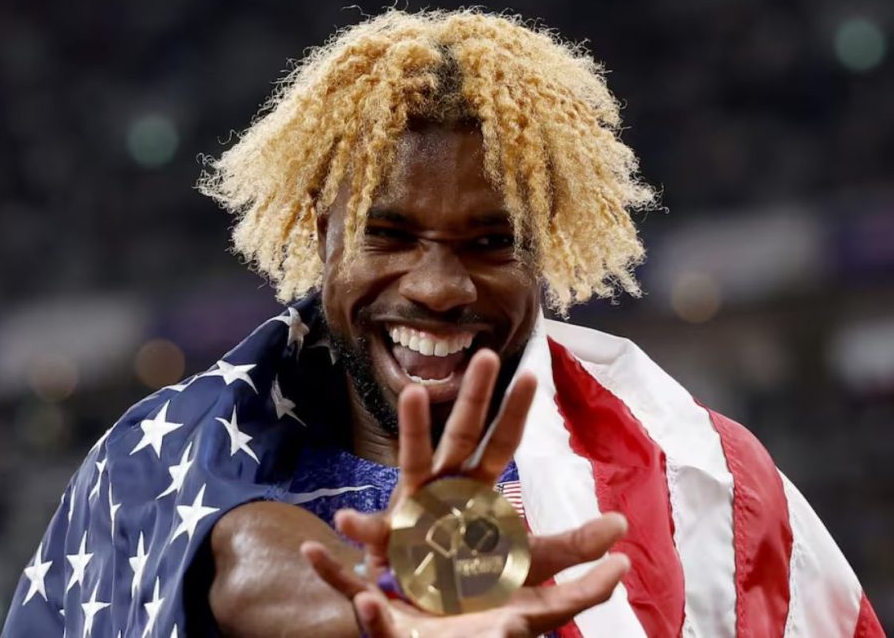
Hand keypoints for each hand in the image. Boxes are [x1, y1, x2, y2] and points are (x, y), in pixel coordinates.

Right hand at [301, 349, 629, 636]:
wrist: (433, 613)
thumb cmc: (477, 580)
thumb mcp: (533, 565)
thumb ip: (574, 548)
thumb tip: (622, 525)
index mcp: (477, 488)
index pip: (502, 443)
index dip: (515, 412)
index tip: (532, 374)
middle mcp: (444, 486)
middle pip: (461, 434)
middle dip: (473, 396)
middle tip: (486, 355)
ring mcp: (412, 507)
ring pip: (413, 459)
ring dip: (412, 425)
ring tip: (414, 393)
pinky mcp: (387, 543)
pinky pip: (371, 536)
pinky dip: (358, 530)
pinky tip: (345, 521)